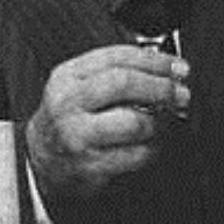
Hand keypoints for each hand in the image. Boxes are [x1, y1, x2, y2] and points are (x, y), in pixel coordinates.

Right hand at [26, 45, 189, 199]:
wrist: (42, 160)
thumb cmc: (72, 119)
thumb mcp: (82, 85)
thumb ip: (119, 71)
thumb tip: (170, 69)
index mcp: (68, 76)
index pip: (118, 57)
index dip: (156, 60)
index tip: (179, 67)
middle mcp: (68, 103)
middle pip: (124, 84)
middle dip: (162, 87)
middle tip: (182, 94)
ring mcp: (76, 136)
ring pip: (134, 122)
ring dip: (161, 121)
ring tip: (167, 121)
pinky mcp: (89, 166)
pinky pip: (136, 154)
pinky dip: (154, 148)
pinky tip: (153, 143)